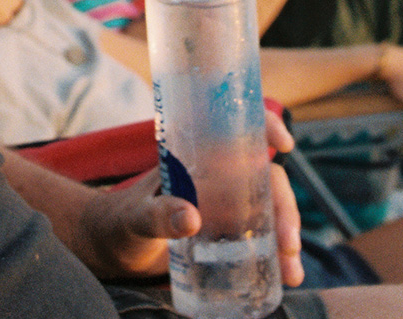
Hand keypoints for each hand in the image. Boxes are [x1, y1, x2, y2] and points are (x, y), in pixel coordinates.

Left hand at [75, 112, 305, 287]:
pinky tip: (287, 275)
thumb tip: (191, 218)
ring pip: (270, 210)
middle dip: (285, 206)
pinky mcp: (227, 234)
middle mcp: (218, 177)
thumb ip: (156, 216)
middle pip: (266, 178)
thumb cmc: (118, 222)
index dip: (266, 126)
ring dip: (287, 237)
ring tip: (290, 271)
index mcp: (196, 157)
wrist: (111, 249)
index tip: (284, 142)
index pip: (238, 130)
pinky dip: (278, 255)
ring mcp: (226, 206)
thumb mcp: (135, 218)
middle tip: (288, 242)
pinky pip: (262, 238)